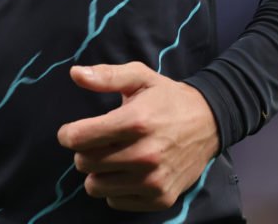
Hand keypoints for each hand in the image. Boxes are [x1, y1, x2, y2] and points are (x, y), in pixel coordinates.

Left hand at [56, 61, 220, 212]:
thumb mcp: (140, 77)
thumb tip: (75, 74)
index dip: (68, 134)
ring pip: (96, 187)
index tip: (71, 132)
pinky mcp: (160, 199)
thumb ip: (106, 75)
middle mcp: (145, 155)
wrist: (209, 123)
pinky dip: (115, 189)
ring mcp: (153, 181)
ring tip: (111, 158)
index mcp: (136, 122)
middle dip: (83, 152)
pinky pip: (115, 202)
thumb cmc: (167, 98)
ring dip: (97, 173)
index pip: (80, 139)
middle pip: (85, 164)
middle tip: (97, 143)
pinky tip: (127, 172)